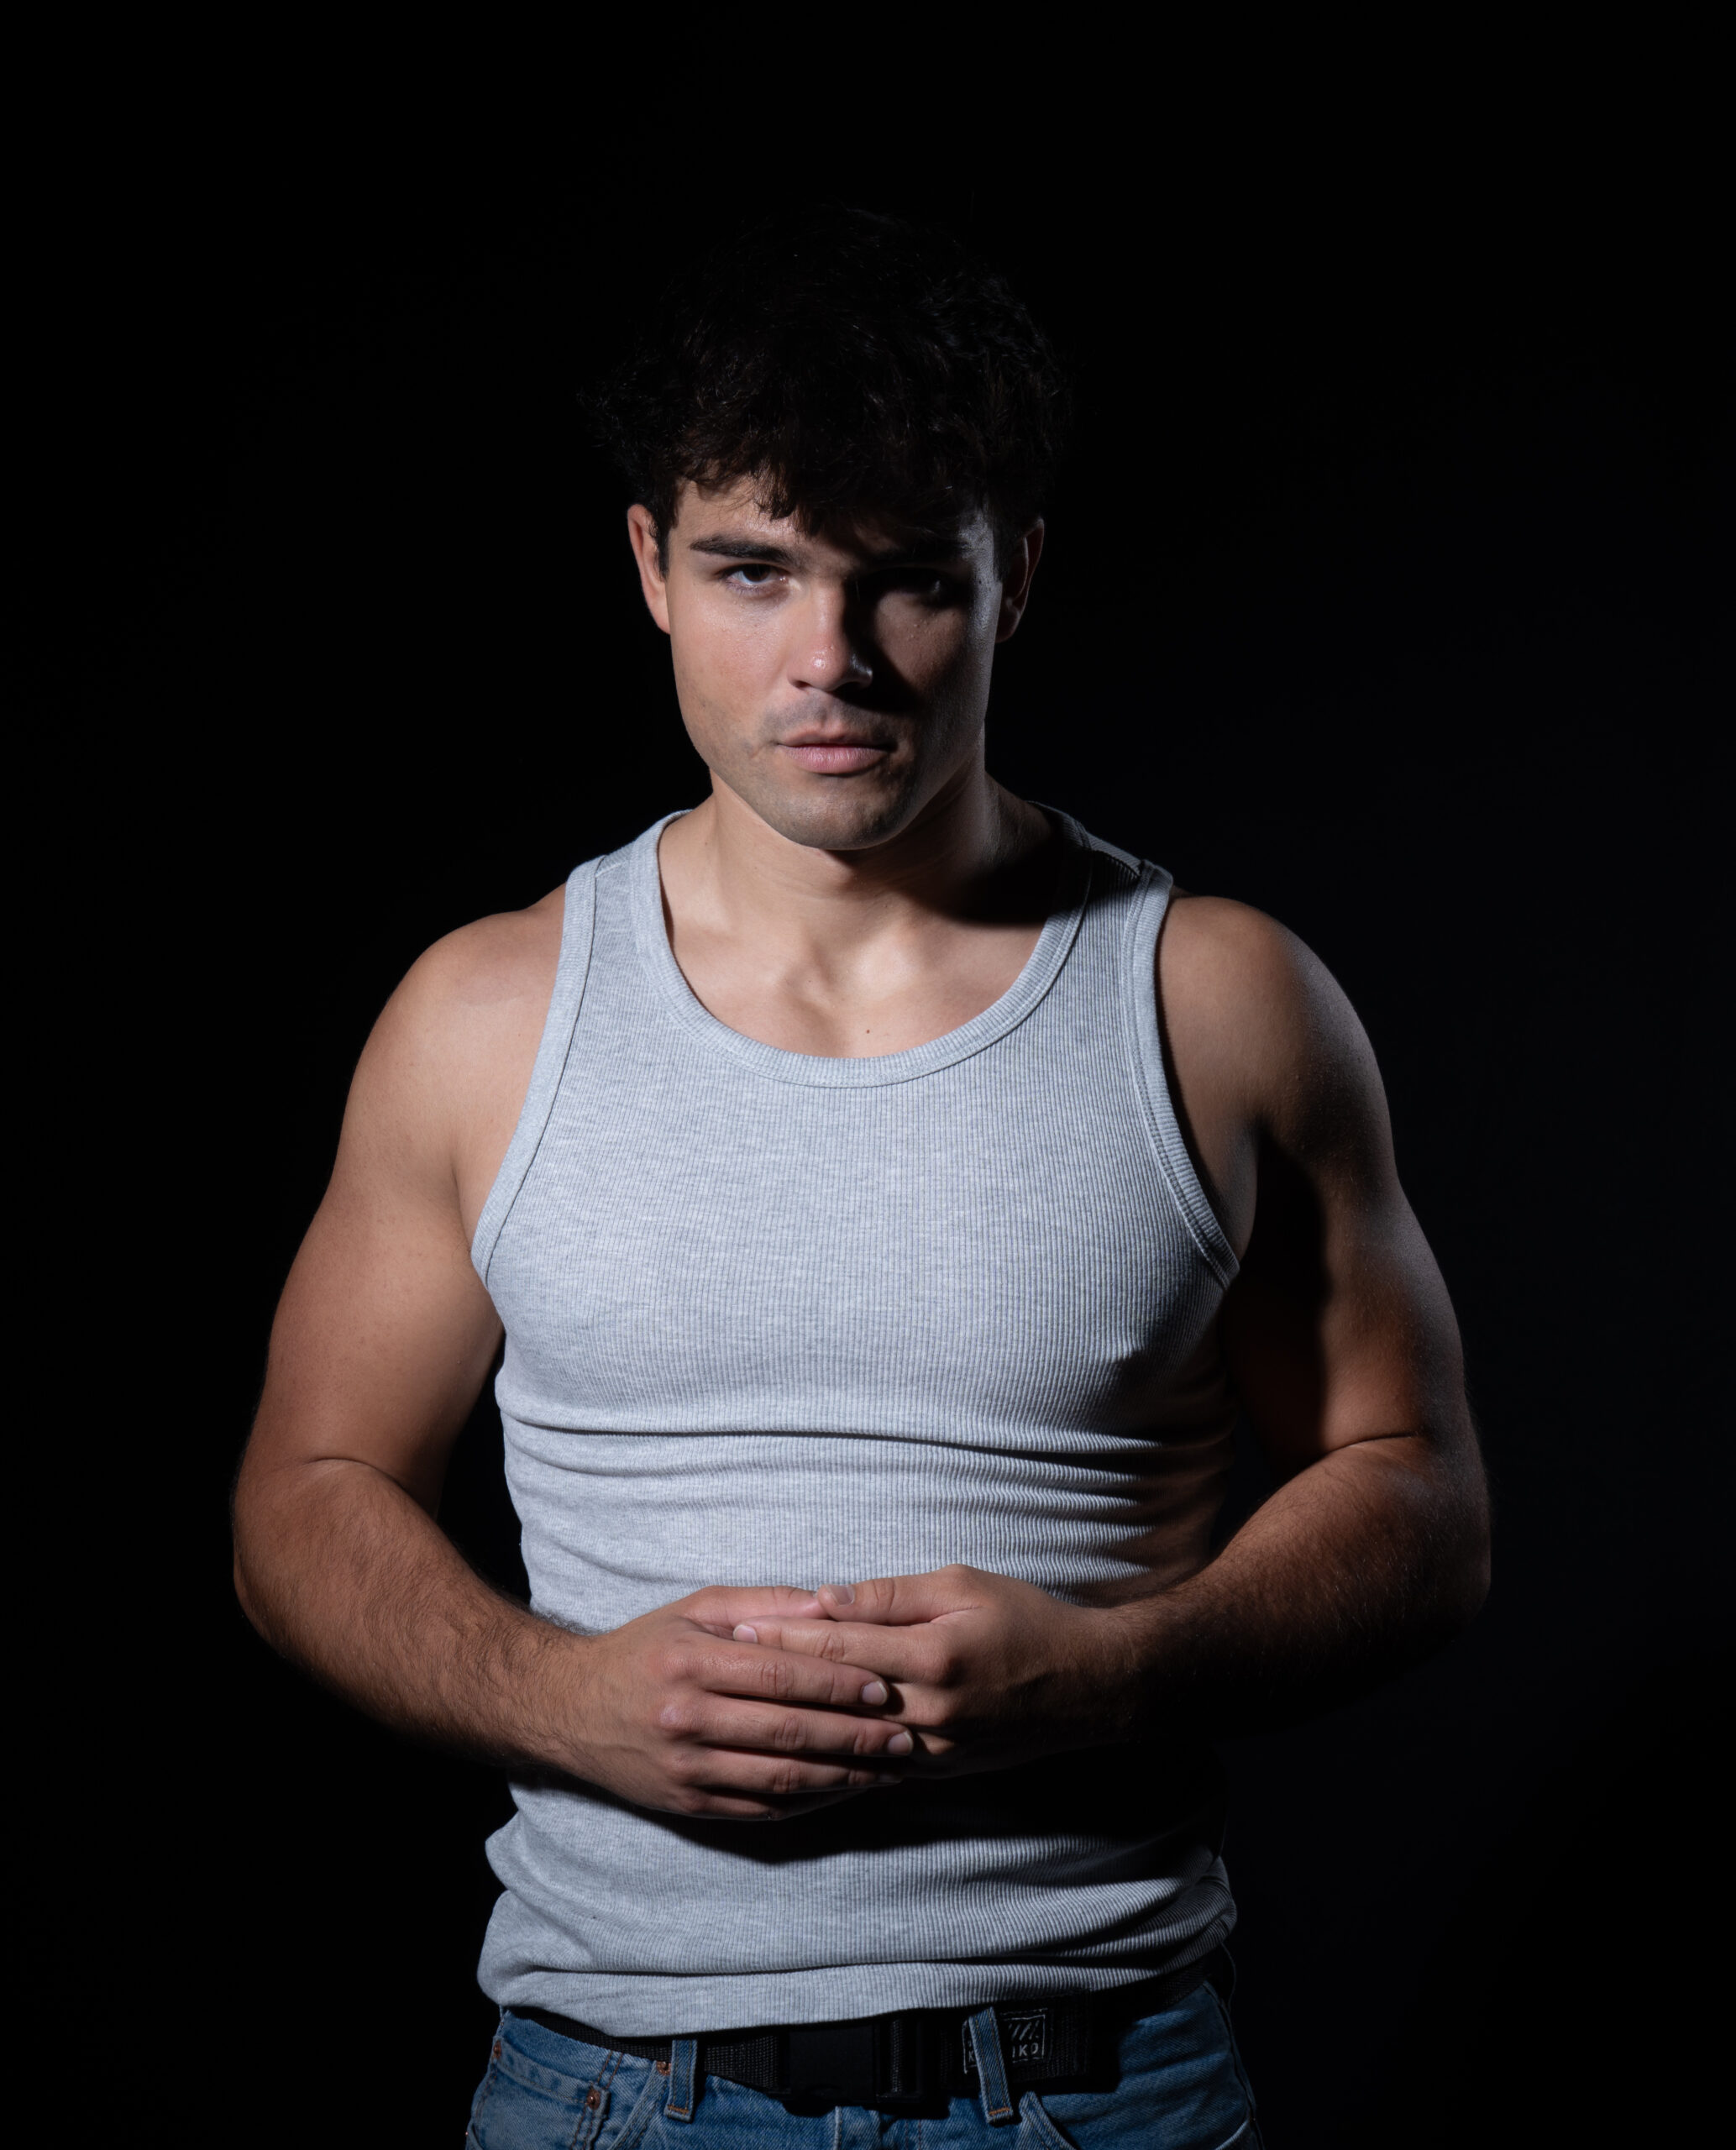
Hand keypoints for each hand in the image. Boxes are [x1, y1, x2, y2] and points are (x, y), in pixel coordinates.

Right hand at [562, 1584, 914, 1820]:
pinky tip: (845, 1789)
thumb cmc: (644, 1649)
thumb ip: (764, 1603)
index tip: (884, 1686)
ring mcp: (686, 1769)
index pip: (780, 1675)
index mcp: (692, 1662)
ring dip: (843, 1774)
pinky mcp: (688, 1805)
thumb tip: (831, 1603)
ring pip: (780, 1777)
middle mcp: (686, 1718)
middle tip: (904, 1734)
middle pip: (788, 1730)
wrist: (568, 1710)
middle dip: (854, 1734)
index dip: (838, 1683)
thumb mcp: (695, 1609)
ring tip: (888, 1767)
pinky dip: (810, 1801)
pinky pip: (761, 1808)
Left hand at [732, 1565, 1137, 1777]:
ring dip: (793, 1726)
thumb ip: (892, 1596)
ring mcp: (933, 1750)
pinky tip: (793, 1755)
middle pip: (834, 1696)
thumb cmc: (1028, 1620)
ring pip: (846, 1740)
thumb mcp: (964, 1586)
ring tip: (741, 1715)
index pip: (843, 1644)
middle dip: (773, 1682)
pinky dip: (830, 1758)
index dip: (785, 1634)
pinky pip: (871, 1767)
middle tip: (719, 1672)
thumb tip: (827, 1596)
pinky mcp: (937, 1770)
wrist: (1090, 1688)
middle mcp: (931, 1711)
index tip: (735, 1628)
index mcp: (935, 1656)